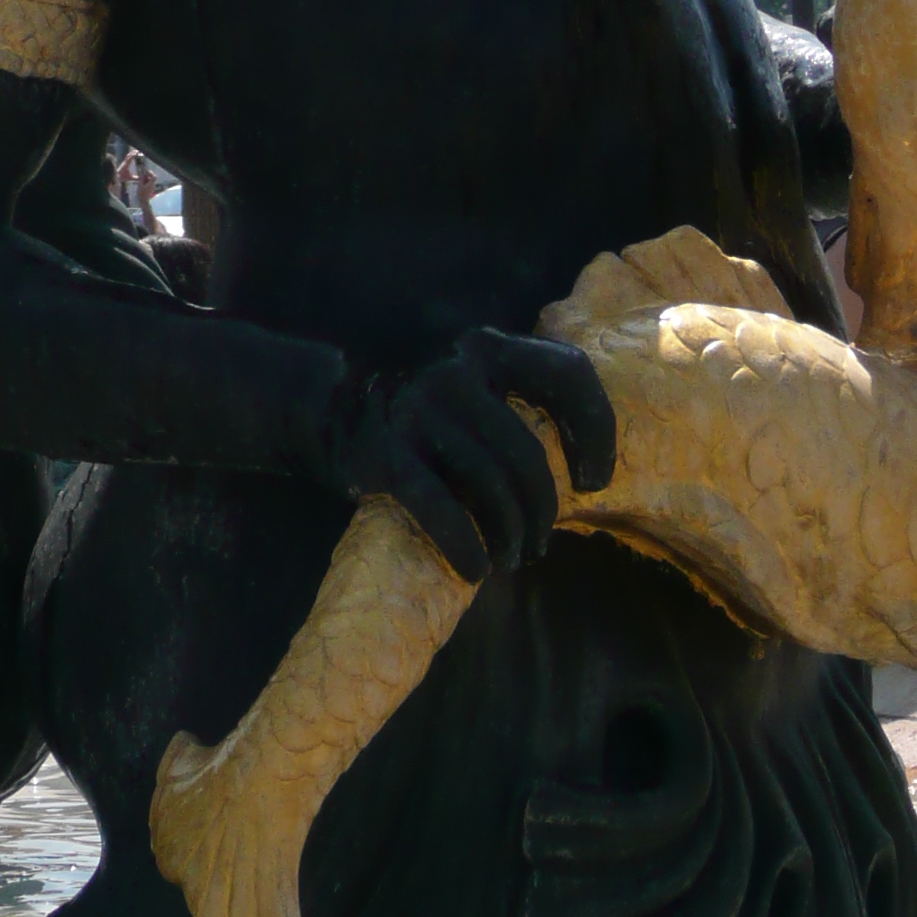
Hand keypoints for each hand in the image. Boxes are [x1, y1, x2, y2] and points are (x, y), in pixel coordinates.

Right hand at [324, 329, 614, 584]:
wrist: (320, 403)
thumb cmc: (416, 405)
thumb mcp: (467, 377)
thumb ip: (513, 395)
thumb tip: (580, 459)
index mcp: (486, 346)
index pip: (569, 375)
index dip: (596, 432)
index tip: (592, 479)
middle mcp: (455, 371)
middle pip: (527, 454)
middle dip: (542, 510)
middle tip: (539, 543)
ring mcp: (418, 410)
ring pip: (491, 487)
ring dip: (510, 536)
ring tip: (510, 560)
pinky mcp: (386, 454)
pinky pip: (443, 511)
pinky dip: (467, 548)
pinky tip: (476, 570)